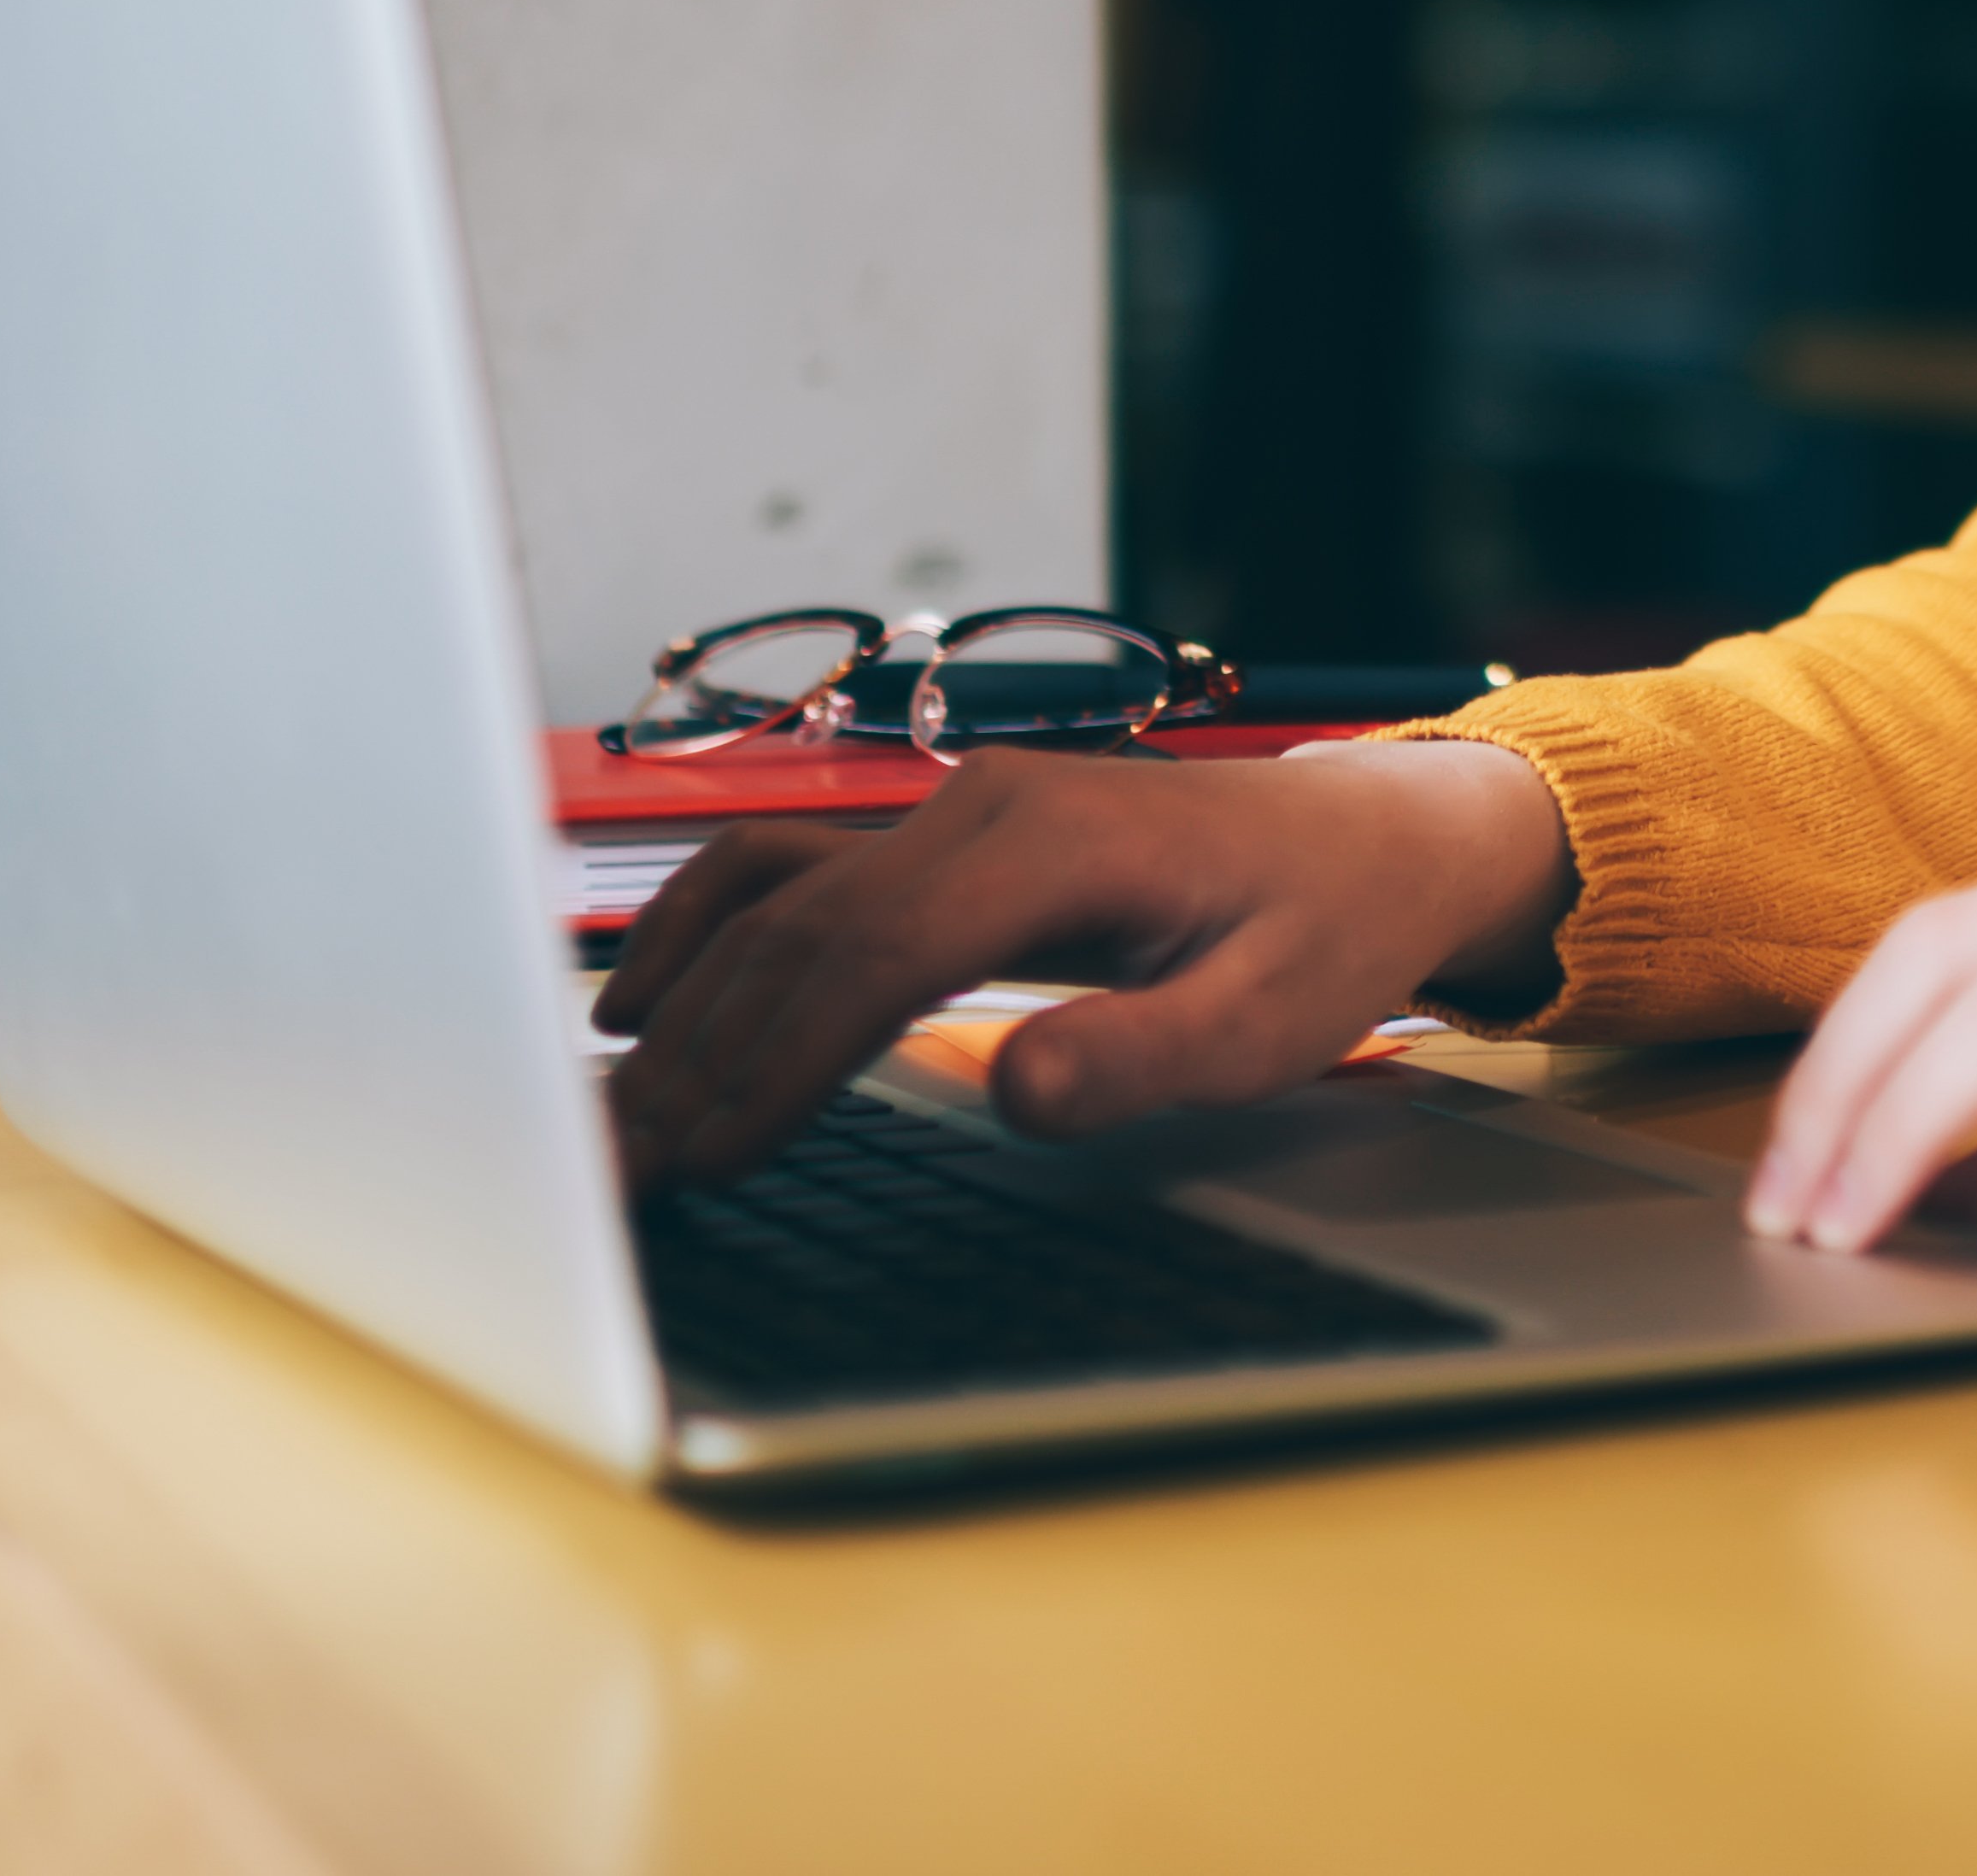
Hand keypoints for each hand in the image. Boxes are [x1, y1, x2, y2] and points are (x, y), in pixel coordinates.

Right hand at [591, 736, 1572, 1187]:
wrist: (1364, 838)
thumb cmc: (1322, 930)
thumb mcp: (1270, 1017)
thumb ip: (1142, 1053)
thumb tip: (1018, 1093)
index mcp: (1053, 841)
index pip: (874, 955)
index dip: (786, 1060)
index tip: (718, 1156)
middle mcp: (980, 804)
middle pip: (798, 929)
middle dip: (699, 1053)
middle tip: (616, 1172)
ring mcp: (952, 810)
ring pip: (777, 899)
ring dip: (685, 1000)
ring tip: (612, 1114)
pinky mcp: (943, 836)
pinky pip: (796, 870)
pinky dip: (707, 931)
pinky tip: (647, 1003)